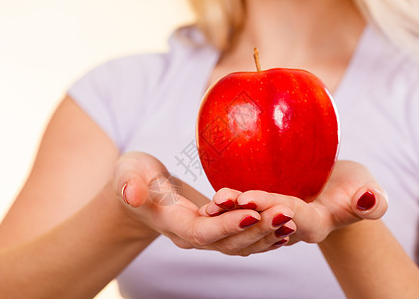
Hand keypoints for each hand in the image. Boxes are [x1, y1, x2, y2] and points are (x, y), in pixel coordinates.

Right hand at [112, 151, 288, 255]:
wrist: (140, 191)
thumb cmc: (133, 177)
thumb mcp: (127, 173)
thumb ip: (129, 184)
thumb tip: (130, 194)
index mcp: (172, 223)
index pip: (203, 232)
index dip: (227, 225)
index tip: (253, 211)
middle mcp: (191, 236)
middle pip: (228, 242)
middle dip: (257, 230)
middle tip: (286, 213)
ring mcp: (204, 235)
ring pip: (239, 244)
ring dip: (266, 235)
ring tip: (292, 221)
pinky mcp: (215, 229)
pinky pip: (242, 239)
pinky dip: (264, 236)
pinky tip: (285, 229)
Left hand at [200, 160, 388, 244]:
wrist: (337, 189)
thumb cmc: (354, 187)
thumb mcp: (368, 188)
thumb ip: (372, 200)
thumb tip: (368, 199)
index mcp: (315, 224)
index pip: (292, 218)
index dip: (271, 207)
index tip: (250, 197)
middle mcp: (291, 229)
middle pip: (265, 223)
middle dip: (243, 212)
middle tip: (223, 199)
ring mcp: (275, 223)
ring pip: (251, 223)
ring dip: (231, 212)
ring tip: (214, 200)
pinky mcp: (265, 213)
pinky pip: (246, 214)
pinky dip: (232, 208)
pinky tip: (215, 199)